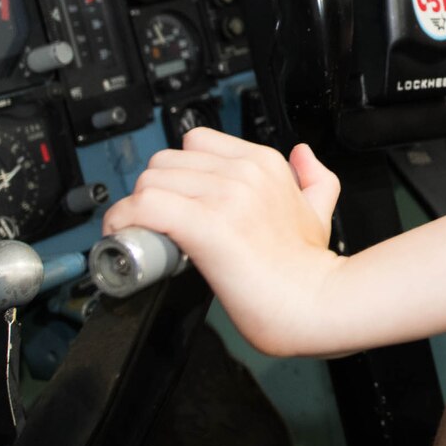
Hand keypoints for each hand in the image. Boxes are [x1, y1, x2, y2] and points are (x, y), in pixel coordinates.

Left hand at [102, 127, 347, 357]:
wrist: (315, 303)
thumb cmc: (309, 268)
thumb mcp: (320, 212)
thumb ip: (315, 178)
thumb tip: (304, 155)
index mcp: (265, 163)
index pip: (195, 142)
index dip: (179, 172)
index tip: (175, 199)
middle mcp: (244, 173)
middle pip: (165, 161)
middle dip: (152, 192)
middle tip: (154, 222)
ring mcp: (226, 197)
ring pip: (150, 181)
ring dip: (135, 210)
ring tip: (141, 235)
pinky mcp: (206, 225)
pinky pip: (145, 206)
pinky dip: (126, 221)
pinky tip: (127, 238)